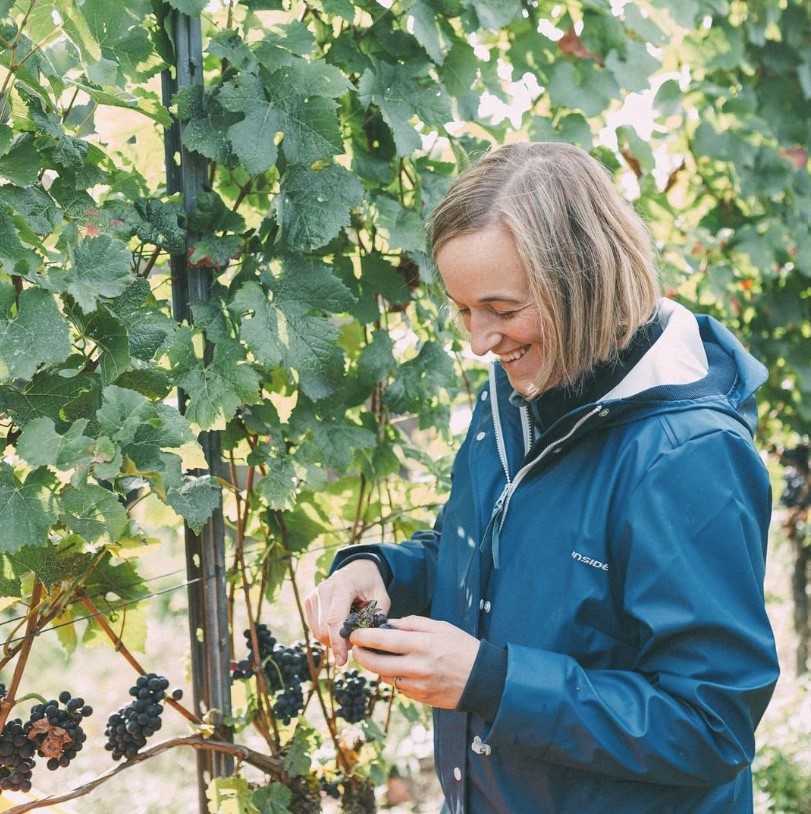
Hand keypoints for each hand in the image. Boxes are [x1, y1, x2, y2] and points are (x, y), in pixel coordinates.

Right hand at [304, 559, 389, 666]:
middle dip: (338, 643)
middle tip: (355, 640)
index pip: (334, 621)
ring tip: (349, 630)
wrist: (356, 567)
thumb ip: (376, 618)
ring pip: (317, 631)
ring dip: (332, 639)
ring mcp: (314, 595)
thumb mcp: (381, 597)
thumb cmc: (371, 583)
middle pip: (323, 629)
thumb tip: (367, 640)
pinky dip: (326, 633)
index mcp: (342, 587)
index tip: (342, 661)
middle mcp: (323, 590)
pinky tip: (340, 626)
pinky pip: (314, 627)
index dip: (337, 643)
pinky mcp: (309, 601)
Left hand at [350, 616, 479, 709]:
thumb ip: (411, 623)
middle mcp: (416, 666)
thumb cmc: (461, 648)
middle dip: (361, 655)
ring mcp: (417, 685)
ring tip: (380, 655)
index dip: (363, 637)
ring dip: (377, 666)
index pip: (382, 640)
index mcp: (421, 644)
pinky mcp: (419, 697)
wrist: (483, 679)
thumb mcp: (439, 627)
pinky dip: (394, 676)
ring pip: (384, 676)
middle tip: (357, 647)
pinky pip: (397, 686)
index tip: (354, 633)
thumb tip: (387, 624)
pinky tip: (399, 668)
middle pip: (376, 663)